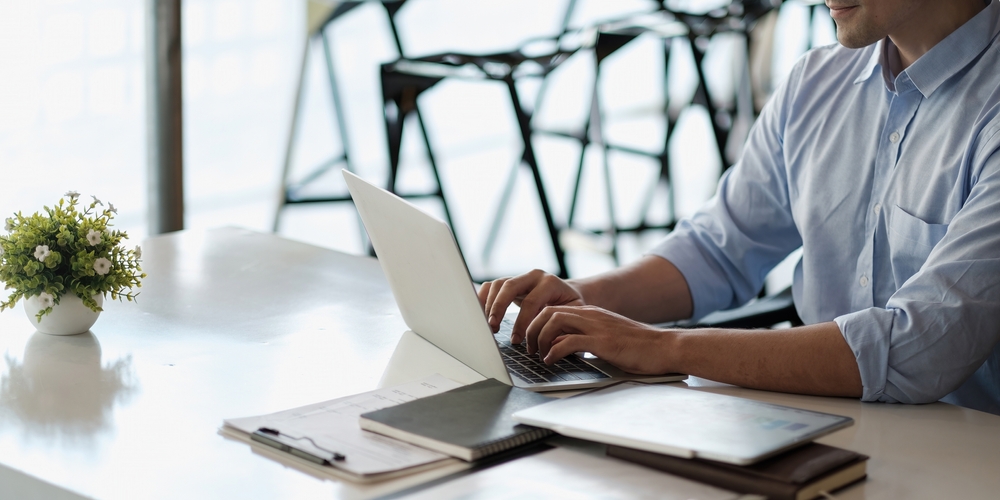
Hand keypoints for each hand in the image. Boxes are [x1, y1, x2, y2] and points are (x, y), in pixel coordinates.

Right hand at [477, 269, 584, 343]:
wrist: (568, 293)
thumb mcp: (572, 314)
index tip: (516, 340)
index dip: (521, 322)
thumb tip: (550, 343)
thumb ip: (562, 325)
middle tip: (493, 327)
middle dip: (499, 307)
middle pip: (509, 286)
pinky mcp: (510, 282)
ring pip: (498, 284)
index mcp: (550, 283)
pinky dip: (483, 298)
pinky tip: (481, 315)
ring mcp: (520, 277)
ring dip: (489, 305)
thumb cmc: (570, 307)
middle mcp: (533, 276)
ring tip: (489, 324)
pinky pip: (491, 286)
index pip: (531, 301)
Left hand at [526, 305, 674, 374]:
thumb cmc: (638, 347)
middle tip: (529, 349)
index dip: (537, 324)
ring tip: (537, 355)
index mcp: (591, 313)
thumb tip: (561, 348)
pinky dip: (554, 352)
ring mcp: (596, 326)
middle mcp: (590, 315)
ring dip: (539, 339)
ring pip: (553, 321)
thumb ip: (585, 339)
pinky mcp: (602, 341)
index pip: (553, 310)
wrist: (665, 347)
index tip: (532, 341)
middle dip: (532, 330)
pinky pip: (568, 342)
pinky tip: (552, 362)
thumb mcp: (606, 339)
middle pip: (547, 312)